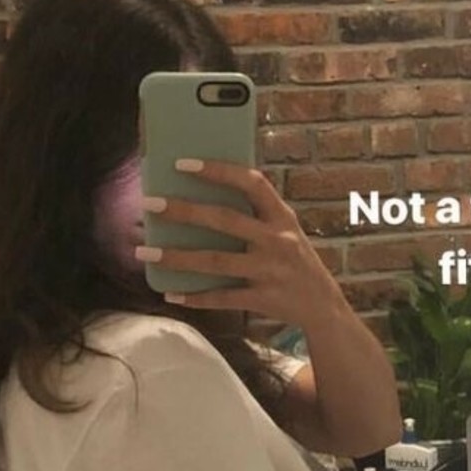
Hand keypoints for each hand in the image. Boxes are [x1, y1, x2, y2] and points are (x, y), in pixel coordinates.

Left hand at [137, 160, 348, 328]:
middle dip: (184, 211)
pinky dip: (195, 297)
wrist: (324, 306)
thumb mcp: (286, 230)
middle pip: (224, 220)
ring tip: (146, 252)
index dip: (218, 171)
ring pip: (216, 262)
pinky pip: (222, 297)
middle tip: (151, 204)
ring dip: (177, 257)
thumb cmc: (295, 261)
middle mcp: (277, 241)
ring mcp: (270, 272)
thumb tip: (203, 196)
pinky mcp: (263, 299)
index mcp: (282, 217)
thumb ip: (255, 214)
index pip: (252, 183)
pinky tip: (170, 293)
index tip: (183, 164)